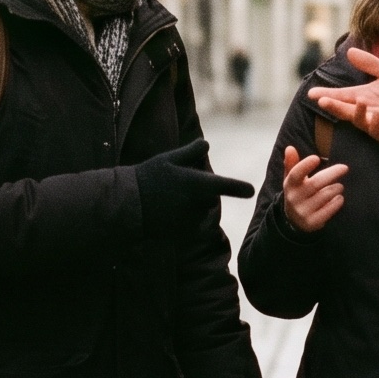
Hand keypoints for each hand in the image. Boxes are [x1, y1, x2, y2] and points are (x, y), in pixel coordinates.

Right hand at [136, 141, 255, 231]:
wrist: (127, 206)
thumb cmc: (148, 177)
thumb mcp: (169, 159)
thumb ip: (191, 152)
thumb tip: (206, 144)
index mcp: (197, 184)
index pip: (225, 185)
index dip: (239, 188)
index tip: (251, 190)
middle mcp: (198, 204)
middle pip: (210, 197)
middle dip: (202, 190)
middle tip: (178, 183)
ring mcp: (190, 220)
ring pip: (200, 211)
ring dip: (193, 205)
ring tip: (168, 197)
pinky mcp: (182, 233)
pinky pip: (191, 223)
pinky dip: (185, 217)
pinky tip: (166, 211)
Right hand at [280, 146, 348, 232]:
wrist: (294, 220)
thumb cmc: (298, 193)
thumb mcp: (292, 179)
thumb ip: (292, 163)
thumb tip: (290, 148)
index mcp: (290, 185)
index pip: (295, 174)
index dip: (305, 166)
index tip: (316, 158)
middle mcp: (294, 198)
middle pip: (316, 183)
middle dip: (332, 174)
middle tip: (344, 168)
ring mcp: (303, 211)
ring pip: (325, 195)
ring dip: (336, 188)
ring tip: (340, 186)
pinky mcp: (312, 222)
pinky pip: (329, 210)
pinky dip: (337, 202)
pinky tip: (339, 198)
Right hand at [306, 49, 378, 144]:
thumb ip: (370, 64)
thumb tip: (350, 51)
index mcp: (364, 95)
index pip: (342, 95)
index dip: (327, 94)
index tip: (312, 93)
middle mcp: (366, 110)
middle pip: (345, 109)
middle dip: (333, 106)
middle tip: (322, 100)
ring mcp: (376, 123)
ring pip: (359, 121)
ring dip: (357, 112)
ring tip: (359, 100)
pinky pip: (378, 131)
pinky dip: (375, 122)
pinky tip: (377, 113)